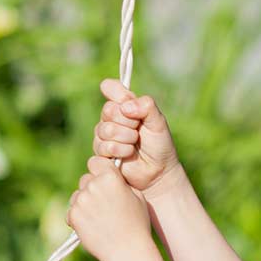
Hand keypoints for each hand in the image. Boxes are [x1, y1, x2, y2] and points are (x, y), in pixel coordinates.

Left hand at [67, 156, 149, 260]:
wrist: (127, 251)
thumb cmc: (137, 224)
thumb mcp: (137, 196)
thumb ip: (121, 183)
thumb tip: (110, 176)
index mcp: (111, 177)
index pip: (96, 162)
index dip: (99, 171)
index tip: (103, 180)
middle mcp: (94, 185)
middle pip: (86, 179)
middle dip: (92, 189)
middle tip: (104, 206)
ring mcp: (82, 200)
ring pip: (78, 195)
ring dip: (85, 203)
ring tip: (100, 219)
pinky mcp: (73, 215)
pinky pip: (71, 211)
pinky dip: (78, 217)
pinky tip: (92, 226)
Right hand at [94, 78, 181, 194]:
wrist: (158, 172)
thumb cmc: (159, 145)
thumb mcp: (158, 122)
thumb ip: (146, 106)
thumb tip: (125, 106)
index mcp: (123, 105)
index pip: (110, 88)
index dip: (118, 94)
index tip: (129, 103)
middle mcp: (111, 118)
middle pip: (108, 110)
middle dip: (128, 122)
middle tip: (138, 130)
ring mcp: (103, 135)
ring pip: (105, 129)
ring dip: (126, 138)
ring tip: (135, 144)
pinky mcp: (100, 153)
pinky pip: (104, 146)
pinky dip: (121, 151)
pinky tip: (128, 155)